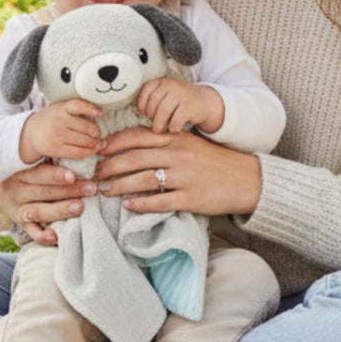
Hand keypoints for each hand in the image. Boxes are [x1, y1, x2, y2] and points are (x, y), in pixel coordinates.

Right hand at [0, 162, 95, 245]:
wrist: (1, 191)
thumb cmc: (25, 173)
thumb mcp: (30, 164)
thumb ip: (49, 161)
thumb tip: (79, 158)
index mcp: (20, 173)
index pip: (40, 173)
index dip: (56, 175)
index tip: (73, 176)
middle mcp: (17, 191)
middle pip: (43, 192)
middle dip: (69, 190)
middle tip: (91, 188)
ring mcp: (18, 209)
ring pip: (37, 211)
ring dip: (60, 210)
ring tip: (79, 207)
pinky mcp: (21, 225)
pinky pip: (31, 232)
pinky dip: (43, 236)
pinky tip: (56, 236)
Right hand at [19, 99, 104, 163]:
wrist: (31, 132)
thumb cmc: (52, 119)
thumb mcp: (60, 108)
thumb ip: (75, 109)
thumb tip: (100, 115)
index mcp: (61, 108)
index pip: (78, 105)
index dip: (91, 109)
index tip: (101, 113)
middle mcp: (59, 120)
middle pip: (86, 127)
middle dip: (96, 132)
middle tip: (99, 134)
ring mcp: (57, 135)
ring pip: (84, 141)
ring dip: (95, 143)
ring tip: (99, 143)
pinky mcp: (56, 149)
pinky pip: (78, 152)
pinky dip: (89, 152)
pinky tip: (93, 150)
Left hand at [94, 127, 261, 217]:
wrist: (245, 179)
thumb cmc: (213, 160)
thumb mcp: (189, 143)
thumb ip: (164, 141)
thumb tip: (132, 146)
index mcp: (176, 138)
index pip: (137, 136)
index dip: (114, 143)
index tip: (97, 150)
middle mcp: (178, 155)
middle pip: (134, 158)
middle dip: (110, 167)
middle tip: (95, 175)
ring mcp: (184, 177)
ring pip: (143, 179)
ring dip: (120, 186)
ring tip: (105, 191)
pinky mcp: (190, 198)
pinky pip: (160, 201)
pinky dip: (141, 204)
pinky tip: (128, 206)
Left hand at [136, 78, 223, 134]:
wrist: (204, 101)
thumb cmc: (179, 100)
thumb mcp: (166, 94)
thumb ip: (153, 98)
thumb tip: (137, 112)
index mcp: (162, 82)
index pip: (146, 90)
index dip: (141, 103)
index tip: (143, 113)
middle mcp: (171, 85)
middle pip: (153, 103)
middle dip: (151, 115)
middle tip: (153, 123)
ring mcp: (181, 95)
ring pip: (163, 112)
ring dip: (158, 124)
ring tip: (158, 130)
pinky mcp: (190, 107)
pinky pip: (176, 120)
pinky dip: (173, 127)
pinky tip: (174, 129)